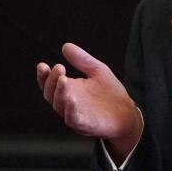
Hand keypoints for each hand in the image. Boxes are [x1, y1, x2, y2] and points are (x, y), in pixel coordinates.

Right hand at [36, 43, 140, 160]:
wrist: (128, 113)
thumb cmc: (111, 94)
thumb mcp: (98, 72)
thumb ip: (82, 60)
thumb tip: (66, 46)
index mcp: (68, 89)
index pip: (49, 83)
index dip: (43, 75)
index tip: (43, 65)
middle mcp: (67, 103)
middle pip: (50, 94)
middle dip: (52, 80)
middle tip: (59, 68)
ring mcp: (75, 114)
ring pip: (59, 106)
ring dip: (59, 93)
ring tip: (63, 80)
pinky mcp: (85, 124)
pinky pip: (73, 119)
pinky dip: (70, 110)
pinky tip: (72, 100)